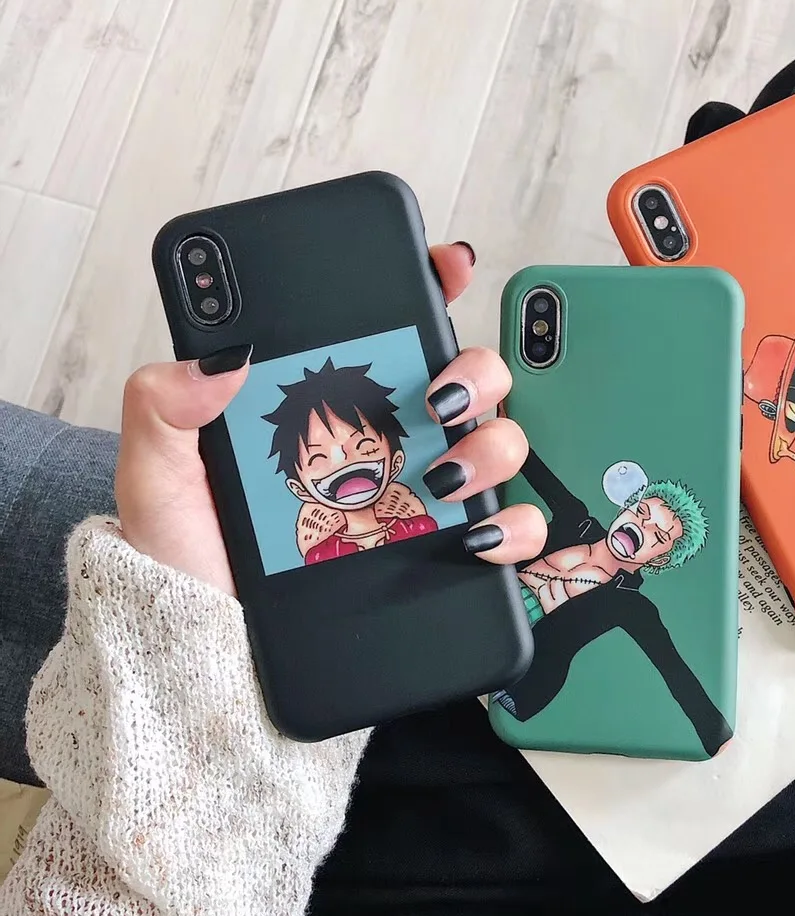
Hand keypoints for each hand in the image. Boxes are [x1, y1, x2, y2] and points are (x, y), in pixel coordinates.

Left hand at [115, 242, 546, 594]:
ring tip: (445, 472)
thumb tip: (216, 358)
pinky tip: (477, 536)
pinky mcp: (447, 557)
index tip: (446, 264)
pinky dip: (513, 525)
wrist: (215, 651)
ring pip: (502, 443)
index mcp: (333, 407)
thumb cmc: (192, 562)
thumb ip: (165, 406)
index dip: (432, 285)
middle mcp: (393, 444)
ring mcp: (426, 498)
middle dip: (476, 369)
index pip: (394, 329)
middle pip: (469, 378)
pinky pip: (509, 529)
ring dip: (493, 444)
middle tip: (436, 393)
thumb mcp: (160, 476)